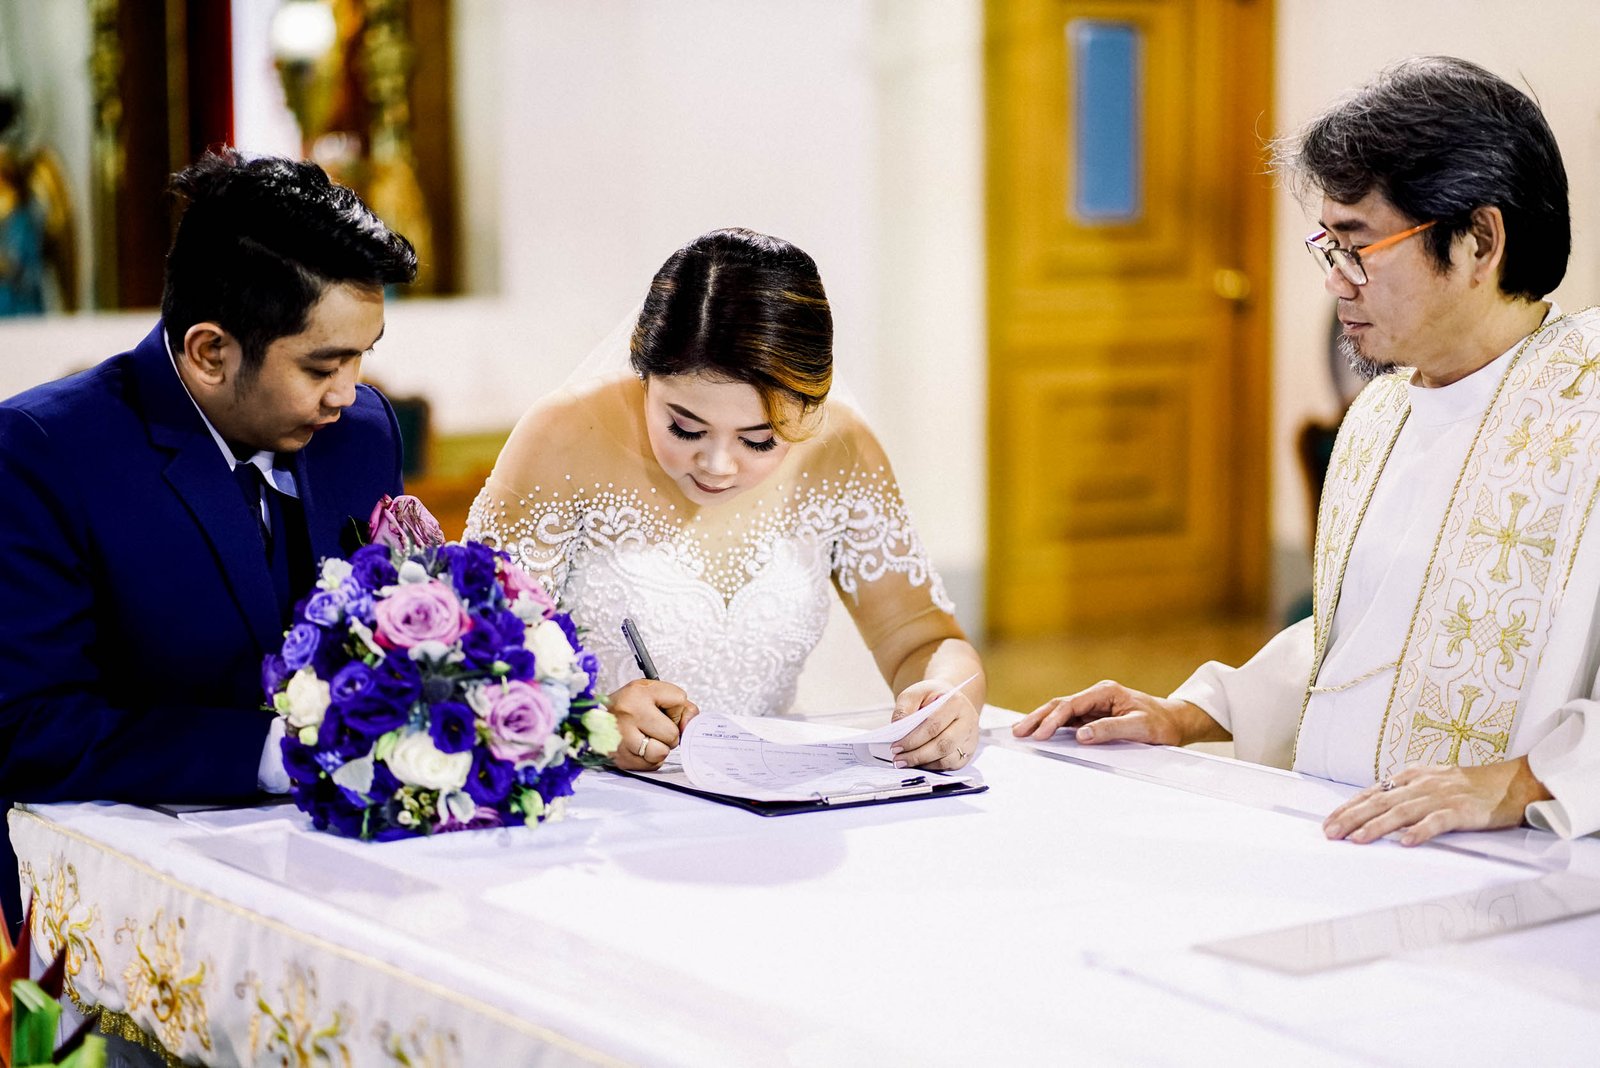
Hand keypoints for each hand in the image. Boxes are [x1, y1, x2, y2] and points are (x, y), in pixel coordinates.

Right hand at [608, 679, 697, 770]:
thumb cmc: (628, 708)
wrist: (593, 720)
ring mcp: (621, 737)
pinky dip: (649, 760)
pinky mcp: (619, 757)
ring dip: (659, 749)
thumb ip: (682, 707)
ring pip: (661, 752)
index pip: (679, 700)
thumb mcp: (653, 694)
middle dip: (669, 734)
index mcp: (638, 692)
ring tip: (646, 739)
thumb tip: (689, 727)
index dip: (675, 708)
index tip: (662, 709)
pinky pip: (650, 765)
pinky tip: (638, 748)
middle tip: (654, 728)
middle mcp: (628, 713)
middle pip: (672, 733)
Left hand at [889, 678, 979, 769]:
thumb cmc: (931, 697)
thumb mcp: (915, 693)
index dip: (913, 739)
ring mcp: (970, 738)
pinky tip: (919, 763)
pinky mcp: (969, 751)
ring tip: (905, 762)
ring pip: (948, 759)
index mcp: (955, 702)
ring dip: (924, 763)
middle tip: (898, 759)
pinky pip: (951, 765)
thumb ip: (904, 708)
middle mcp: (967, 721)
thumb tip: (897, 727)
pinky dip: (933, 767)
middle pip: (943, 745)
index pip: (933, 725)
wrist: (949, 700)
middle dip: (917, 755)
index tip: (895, 747)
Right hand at [1011, 680, 1224, 746]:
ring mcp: (1094, 706)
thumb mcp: (1139, 726)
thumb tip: (1081, 735)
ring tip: (1021, 731)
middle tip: (1018, 731)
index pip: (1071, 705)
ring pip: (1061, 712)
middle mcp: (1097, 696)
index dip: (1053, 720)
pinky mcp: (1095, 716)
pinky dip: (1053, 726)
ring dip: (1041, 721)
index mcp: (1105, 692)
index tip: (1040, 734)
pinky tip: (1040, 732)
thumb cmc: (1160, 723)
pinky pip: (1069, 721)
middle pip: (1060, 705)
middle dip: (1037, 718)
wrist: (1175, 723)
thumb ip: (1109, 729)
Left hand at [1322, 757, 1550, 845]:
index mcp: (1412, 777)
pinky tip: (1405, 842)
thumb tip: (1375, 808)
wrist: (1511, 783)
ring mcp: (1441, 797)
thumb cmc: (1469, 787)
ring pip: (1401, 811)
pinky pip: (1437, 821)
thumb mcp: (1431, 783)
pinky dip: (1420, 831)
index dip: (1348, 807)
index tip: (1328, 821)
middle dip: (1351, 818)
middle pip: (1380, 802)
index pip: (1372, 793)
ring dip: (1377, 826)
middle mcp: (1422, 785)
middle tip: (1330, 833)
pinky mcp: (1462, 810)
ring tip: (1357, 839)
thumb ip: (1406, 793)